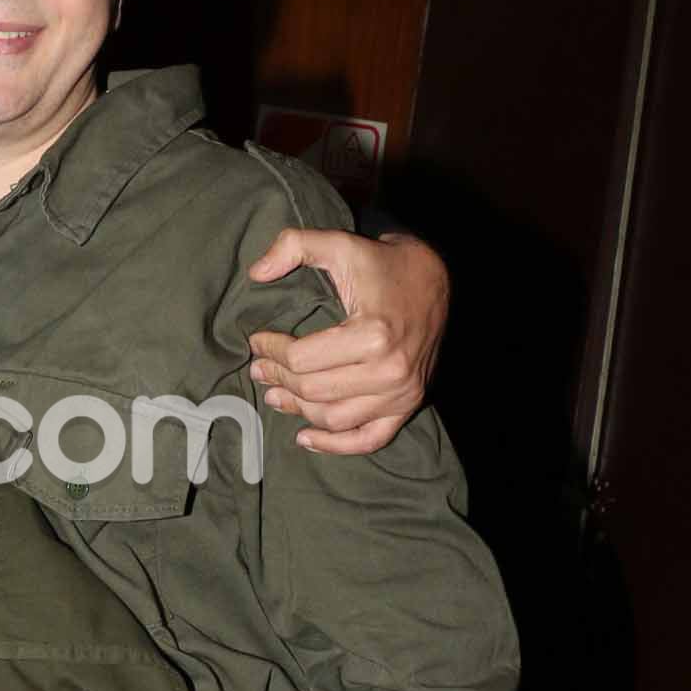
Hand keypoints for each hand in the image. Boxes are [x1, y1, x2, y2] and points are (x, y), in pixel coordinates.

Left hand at [246, 227, 448, 455]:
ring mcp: (401, 393)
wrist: (434, 279)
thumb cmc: (383, 265)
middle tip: (259, 371)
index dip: (271, 352)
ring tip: (276, 397)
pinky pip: (369, 439)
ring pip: (334, 418)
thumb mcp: (340, 244)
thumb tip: (256, 272)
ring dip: (299, 411)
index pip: (302, 360)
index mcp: (373, 333)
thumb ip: (295, 245)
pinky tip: (306, 437)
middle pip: (314, 391)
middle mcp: (391, 370)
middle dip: (279, 381)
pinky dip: (336, 445)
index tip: (257, 342)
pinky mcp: (408, 406)